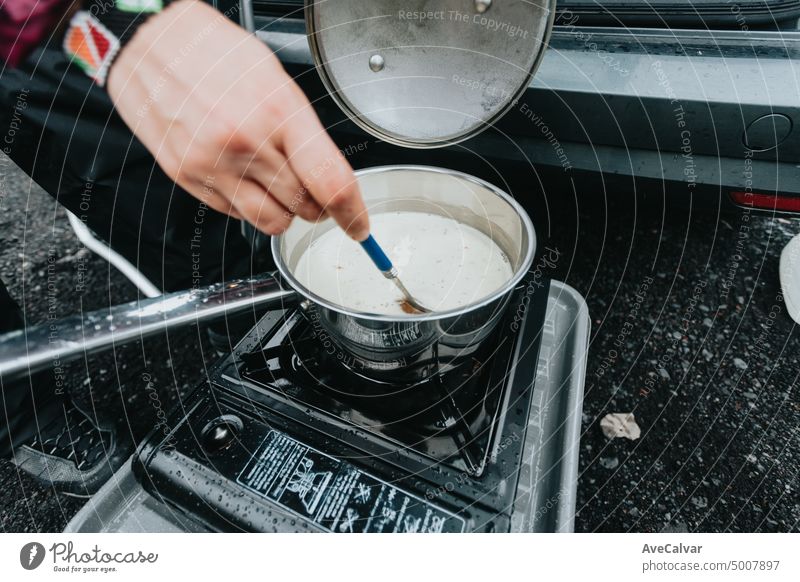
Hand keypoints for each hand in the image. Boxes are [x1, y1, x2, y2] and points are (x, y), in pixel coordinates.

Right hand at [107, 0, 368, 239]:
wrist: (147, 42)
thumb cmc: (213, 53)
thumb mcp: (275, 81)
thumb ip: (303, 133)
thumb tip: (327, 177)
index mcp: (279, 113)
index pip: (331, 183)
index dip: (353, 214)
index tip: (359, 226)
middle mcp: (246, 143)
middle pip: (305, 207)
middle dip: (317, 206)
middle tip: (312, 189)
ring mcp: (213, 164)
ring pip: (272, 222)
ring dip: (285, 213)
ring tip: (278, 186)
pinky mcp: (188, 177)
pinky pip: (235, 214)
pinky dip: (250, 205)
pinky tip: (243, 176)